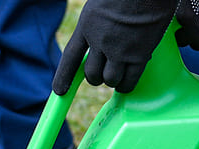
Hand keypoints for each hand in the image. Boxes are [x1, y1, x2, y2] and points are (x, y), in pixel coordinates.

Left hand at [52, 0, 180, 94]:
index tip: (60, 90)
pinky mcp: (139, 55)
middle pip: (91, 74)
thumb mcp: (101, 5)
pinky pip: (130, 80)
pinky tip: (127, 82)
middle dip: (97, 77)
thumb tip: (100, 42)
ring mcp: (120, 50)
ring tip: (119, 74)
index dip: (64, 76)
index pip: (71, 57)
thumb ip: (98, 24)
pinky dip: (127, 85)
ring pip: (110, 80)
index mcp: (88, 25)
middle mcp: (100, 40)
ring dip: (114, 81)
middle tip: (105, 72)